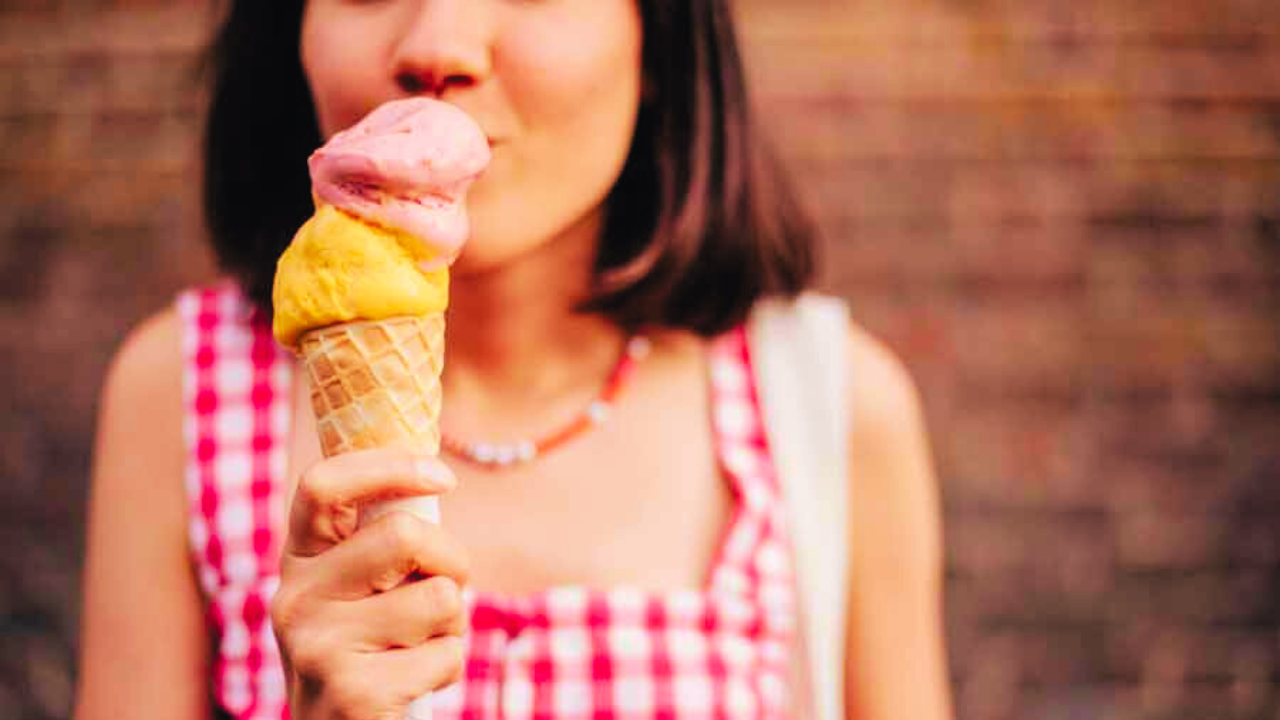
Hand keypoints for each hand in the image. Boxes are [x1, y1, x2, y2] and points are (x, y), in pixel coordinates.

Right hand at [271, 449, 468, 719]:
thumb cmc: (368, 649)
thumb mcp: (358, 588)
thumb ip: (381, 538)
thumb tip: (431, 475)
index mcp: (297, 560)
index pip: (321, 485)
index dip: (389, 466)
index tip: (444, 477)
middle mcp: (294, 598)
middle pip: (404, 536)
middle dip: (453, 559)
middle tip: (449, 587)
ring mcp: (317, 646)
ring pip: (438, 598)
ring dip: (452, 624)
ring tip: (419, 645)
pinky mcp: (353, 693)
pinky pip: (445, 654)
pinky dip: (447, 667)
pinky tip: (412, 683)